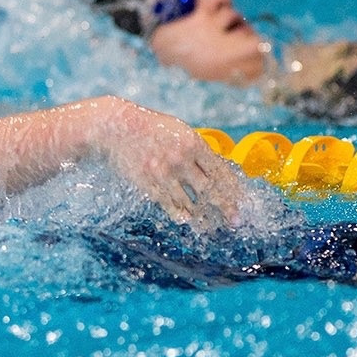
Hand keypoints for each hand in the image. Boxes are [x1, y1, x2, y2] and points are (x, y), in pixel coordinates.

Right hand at [87, 98, 249, 229]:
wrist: (114, 129)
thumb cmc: (150, 127)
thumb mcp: (179, 131)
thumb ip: (197, 149)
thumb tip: (218, 168)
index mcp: (193, 143)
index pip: (220, 171)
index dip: (233, 189)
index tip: (242, 202)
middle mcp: (181, 160)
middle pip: (210, 190)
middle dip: (226, 207)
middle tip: (236, 221)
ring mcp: (163, 174)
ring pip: (190, 202)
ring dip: (204, 218)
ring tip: (213, 228)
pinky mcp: (148, 184)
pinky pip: (169, 205)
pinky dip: (181, 215)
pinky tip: (189, 221)